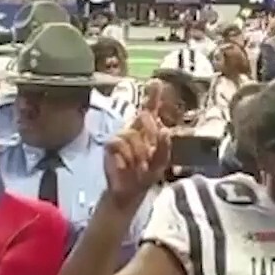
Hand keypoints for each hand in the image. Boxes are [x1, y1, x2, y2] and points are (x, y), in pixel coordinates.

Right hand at [104, 92, 170, 210]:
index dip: (153, 96)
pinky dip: (126, 156)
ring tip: (138, 166)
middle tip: (149, 156)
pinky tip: (127, 166)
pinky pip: (120, 143)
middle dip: (150, 136)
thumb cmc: (145, 176)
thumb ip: (163, 146)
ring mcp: (121, 135)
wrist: (129, 192)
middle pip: (145, 117)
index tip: (155, 82)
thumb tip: (164, 129)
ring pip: (133, 134)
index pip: (150, 109)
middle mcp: (134, 128)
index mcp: (148, 131)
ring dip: (139, 154)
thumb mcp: (160, 162)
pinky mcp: (110, 145)